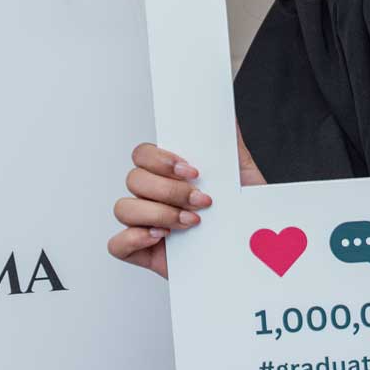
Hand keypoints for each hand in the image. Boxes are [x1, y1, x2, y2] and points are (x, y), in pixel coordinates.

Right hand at [108, 123, 265, 279]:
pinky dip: (135, 239)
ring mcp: (144, 223)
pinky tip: (162, 237)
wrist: (253, 252)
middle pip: (134, 179)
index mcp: (169, 174)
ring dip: (159, 213)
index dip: (161, 159)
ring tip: (191, 222)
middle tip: (202, 201)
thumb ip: (229, 145)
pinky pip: (117, 244)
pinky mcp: (142, 252)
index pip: (143, 154)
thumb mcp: (241, 176)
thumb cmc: (242, 214)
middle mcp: (153, 196)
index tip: (192, 170)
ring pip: (124, 208)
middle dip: (170, 190)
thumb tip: (227, 116)